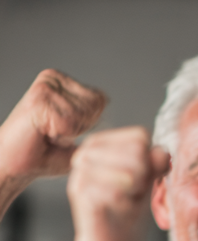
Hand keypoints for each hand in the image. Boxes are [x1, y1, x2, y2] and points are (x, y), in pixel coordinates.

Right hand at [0, 69, 105, 185]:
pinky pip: (71, 123)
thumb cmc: (45, 153)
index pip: (101, 100)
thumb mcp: (81, 138)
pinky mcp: (39, 99)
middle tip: (56, 133)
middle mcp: (53, 78)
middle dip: (82, 128)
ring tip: (49, 133)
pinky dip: (61, 135)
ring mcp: (45, 86)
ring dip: (70, 132)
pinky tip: (44, 133)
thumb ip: (101, 129)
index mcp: (63, 82)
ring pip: (85, 114)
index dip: (89, 124)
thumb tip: (138, 137)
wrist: (15, 163)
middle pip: (96, 106)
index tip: (65, 130)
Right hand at [67, 128, 168, 240]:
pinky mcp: (81, 193)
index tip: (140, 182)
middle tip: (131, 196)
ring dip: (136, 193)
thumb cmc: (128, 216)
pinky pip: (120, 191)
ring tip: (123, 204)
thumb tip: (163, 151)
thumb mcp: (146, 184)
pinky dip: (127, 206)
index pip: (140, 136)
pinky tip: (117, 212)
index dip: (151, 163)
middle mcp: (86, 153)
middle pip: (138, 150)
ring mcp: (80, 172)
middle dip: (144, 179)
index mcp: (100, 145)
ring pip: (132, 170)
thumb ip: (154, 164)